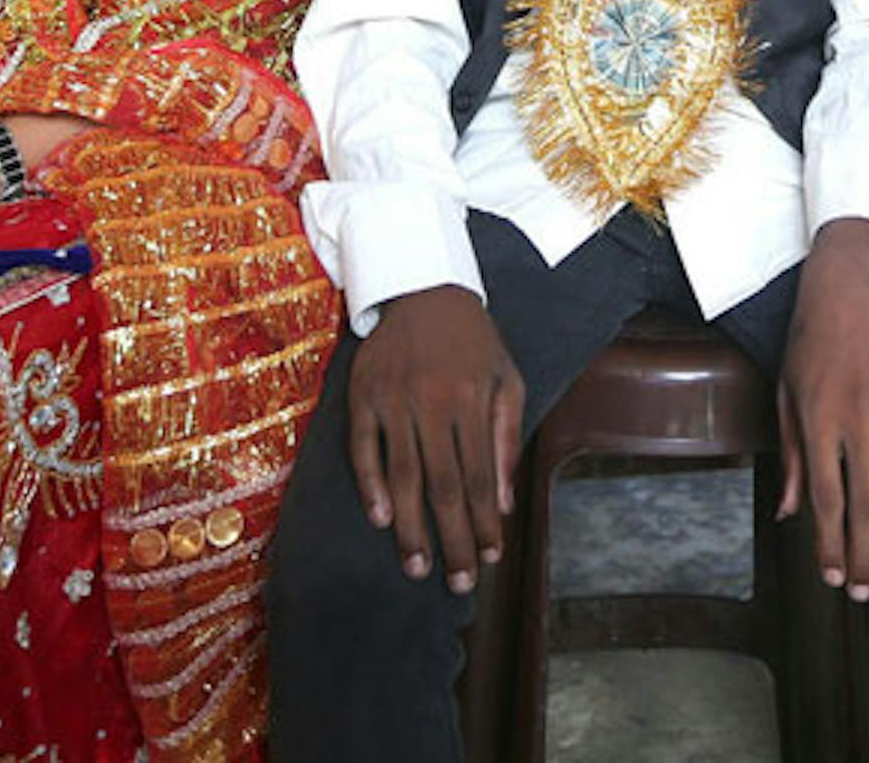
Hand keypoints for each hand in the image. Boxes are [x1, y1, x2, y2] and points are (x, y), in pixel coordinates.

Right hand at [347, 286, 522, 591]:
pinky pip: (363, 449)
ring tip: (418, 567)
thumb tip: (502, 503)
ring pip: (403, 475)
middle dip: (452, 539)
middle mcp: (433, 403)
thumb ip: (505, 438)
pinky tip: (380, 519)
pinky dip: (369, 486)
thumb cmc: (472, 340)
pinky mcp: (362, 396)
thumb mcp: (506, 378)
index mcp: (473, 400)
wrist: (421, 286)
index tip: (490, 558)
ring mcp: (394, 400)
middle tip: (458, 582)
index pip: (480, 477)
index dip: (484, 523)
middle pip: (444, 485)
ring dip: (411, 527)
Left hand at [778, 220, 868, 600]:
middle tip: (868, 590)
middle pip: (866, 498)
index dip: (830, 543)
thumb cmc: (809, 347)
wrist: (844, 288)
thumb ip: (794, 458)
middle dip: (866, 551)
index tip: (833, 578)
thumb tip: (790, 514)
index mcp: (819, 421)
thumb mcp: (787, 398)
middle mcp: (858, 415)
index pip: (827, 498)